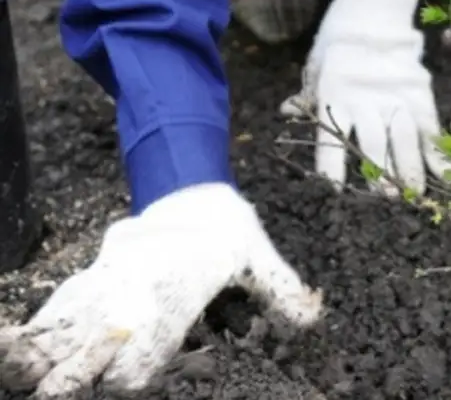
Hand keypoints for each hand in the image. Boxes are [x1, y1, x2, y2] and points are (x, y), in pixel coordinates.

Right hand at [0, 184, 322, 397]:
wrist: (191, 182)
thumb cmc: (226, 224)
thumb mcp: (257, 255)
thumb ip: (282, 291)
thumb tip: (311, 322)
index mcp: (175, 287)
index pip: (145, 348)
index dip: (134, 376)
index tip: (131, 387)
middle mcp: (135, 284)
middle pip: (93, 339)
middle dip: (77, 371)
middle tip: (62, 391)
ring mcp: (110, 275)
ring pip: (68, 318)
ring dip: (49, 349)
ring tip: (28, 376)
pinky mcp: (97, 269)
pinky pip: (62, 299)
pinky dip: (43, 320)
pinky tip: (20, 340)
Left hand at [280, 0, 450, 194]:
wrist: (372, 13)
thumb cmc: (338, 45)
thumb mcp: (316, 68)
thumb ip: (307, 95)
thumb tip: (287, 112)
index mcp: (335, 98)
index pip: (332, 142)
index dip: (333, 169)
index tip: (335, 195)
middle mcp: (367, 103)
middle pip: (375, 148)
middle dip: (381, 178)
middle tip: (387, 201)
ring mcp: (396, 99)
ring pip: (405, 142)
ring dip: (411, 171)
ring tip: (416, 197)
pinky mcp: (419, 95)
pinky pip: (431, 128)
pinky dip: (439, 152)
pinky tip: (446, 176)